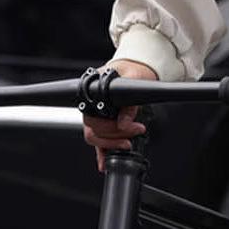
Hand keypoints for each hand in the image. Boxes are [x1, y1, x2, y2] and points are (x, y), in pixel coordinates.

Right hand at [83, 58, 156, 172]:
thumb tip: (124, 123)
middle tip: (134, 134)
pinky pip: (98, 139)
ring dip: (109, 144)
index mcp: (95, 89)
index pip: (94, 115)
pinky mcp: (103, 120)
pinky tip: (104, 162)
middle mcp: (91, 102)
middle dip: (114, 136)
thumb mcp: (136, 79)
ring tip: (126, 145)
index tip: (131, 128)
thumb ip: (130, 102)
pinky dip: (101, 151)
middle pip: (93, 129)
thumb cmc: (134, 68)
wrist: (137, 65)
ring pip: (94, 136)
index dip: (111, 126)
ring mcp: (95, 112)